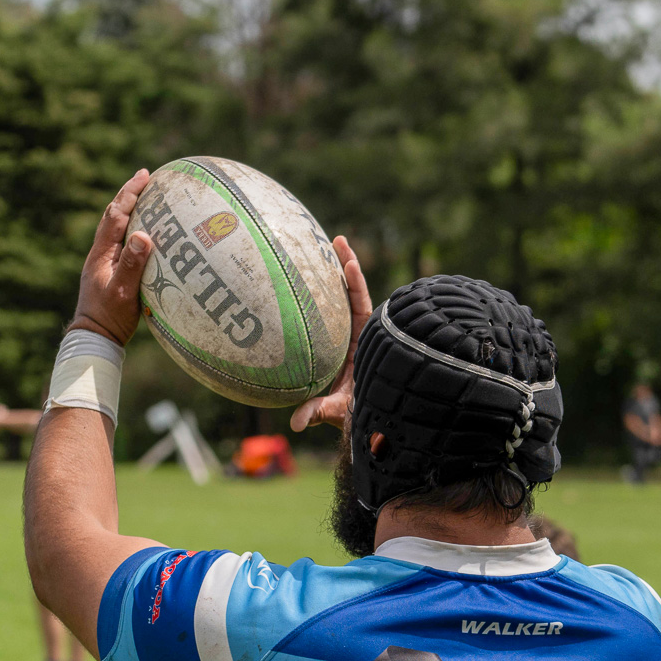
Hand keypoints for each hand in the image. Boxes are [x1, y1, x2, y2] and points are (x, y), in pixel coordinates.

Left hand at [71, 169, 154, 345]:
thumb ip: (132, 264)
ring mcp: (103, 262)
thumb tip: (143, 234)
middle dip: (128, 194)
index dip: (129, 195)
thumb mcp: (123, 291)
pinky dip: (131, 227)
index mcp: (101, 254)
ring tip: (143, 195)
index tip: (144, 177)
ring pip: (114, 227)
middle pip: (112, 215)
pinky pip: (120, 240)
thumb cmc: (110, 317)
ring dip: (128, 208)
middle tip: (144, 177)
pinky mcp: (109, 270)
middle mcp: (100, 253)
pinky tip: (143, 229)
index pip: (115, 216)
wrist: (94, 337)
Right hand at [290, 236, 372, 432]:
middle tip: (336, 238)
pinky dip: (320, 293)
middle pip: (353, 293)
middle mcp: (358, 335)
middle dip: (346, 265)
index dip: (356, 284)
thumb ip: (319, 412)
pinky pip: (329, 311)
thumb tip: (296, 423)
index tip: (349, 263)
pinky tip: (303, 275)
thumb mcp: (337, 411)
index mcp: (364, 343)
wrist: (362, 421)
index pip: (361, 307)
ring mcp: (347, 336)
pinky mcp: (337, 340)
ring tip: (324, 243)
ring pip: (342, 299)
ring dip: (333, 273)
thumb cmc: (355, 414)